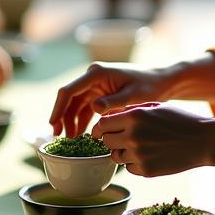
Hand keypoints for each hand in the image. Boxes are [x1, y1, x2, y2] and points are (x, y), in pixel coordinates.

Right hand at [49, 63, 177, 136]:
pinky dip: (81, 121)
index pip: (70, 91)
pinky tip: (81, 135)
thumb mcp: (133, 96)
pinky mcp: (100, 93)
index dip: (58, 108)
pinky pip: (85, 108)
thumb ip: (114, 102)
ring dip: (71, 121)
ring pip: (75, 104)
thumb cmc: (149, 86)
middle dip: (62, 117)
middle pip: (69, 98)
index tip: (53, 124)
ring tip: (71, 141)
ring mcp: (96, 85)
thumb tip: (94, 108)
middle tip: (59, 137)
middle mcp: (93, 77)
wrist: (162, 82)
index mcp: (97, 74)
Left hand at [92, 104, 212, 176]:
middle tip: (123, 138)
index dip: (101, 128)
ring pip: (116, 157)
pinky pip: (129, 168)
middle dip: (111, 140)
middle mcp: (133, 136)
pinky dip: (134, 163)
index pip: (102, 124)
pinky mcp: (146, 171)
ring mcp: (139, 155)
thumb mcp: (155, 107)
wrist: (204, 140)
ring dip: (122, 152)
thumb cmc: (179, 120)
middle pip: (106, 142)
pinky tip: (149, 155)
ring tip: (140, 146)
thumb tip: (107, 118)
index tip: (103, 131)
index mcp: (134, 116)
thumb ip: (130, 111)